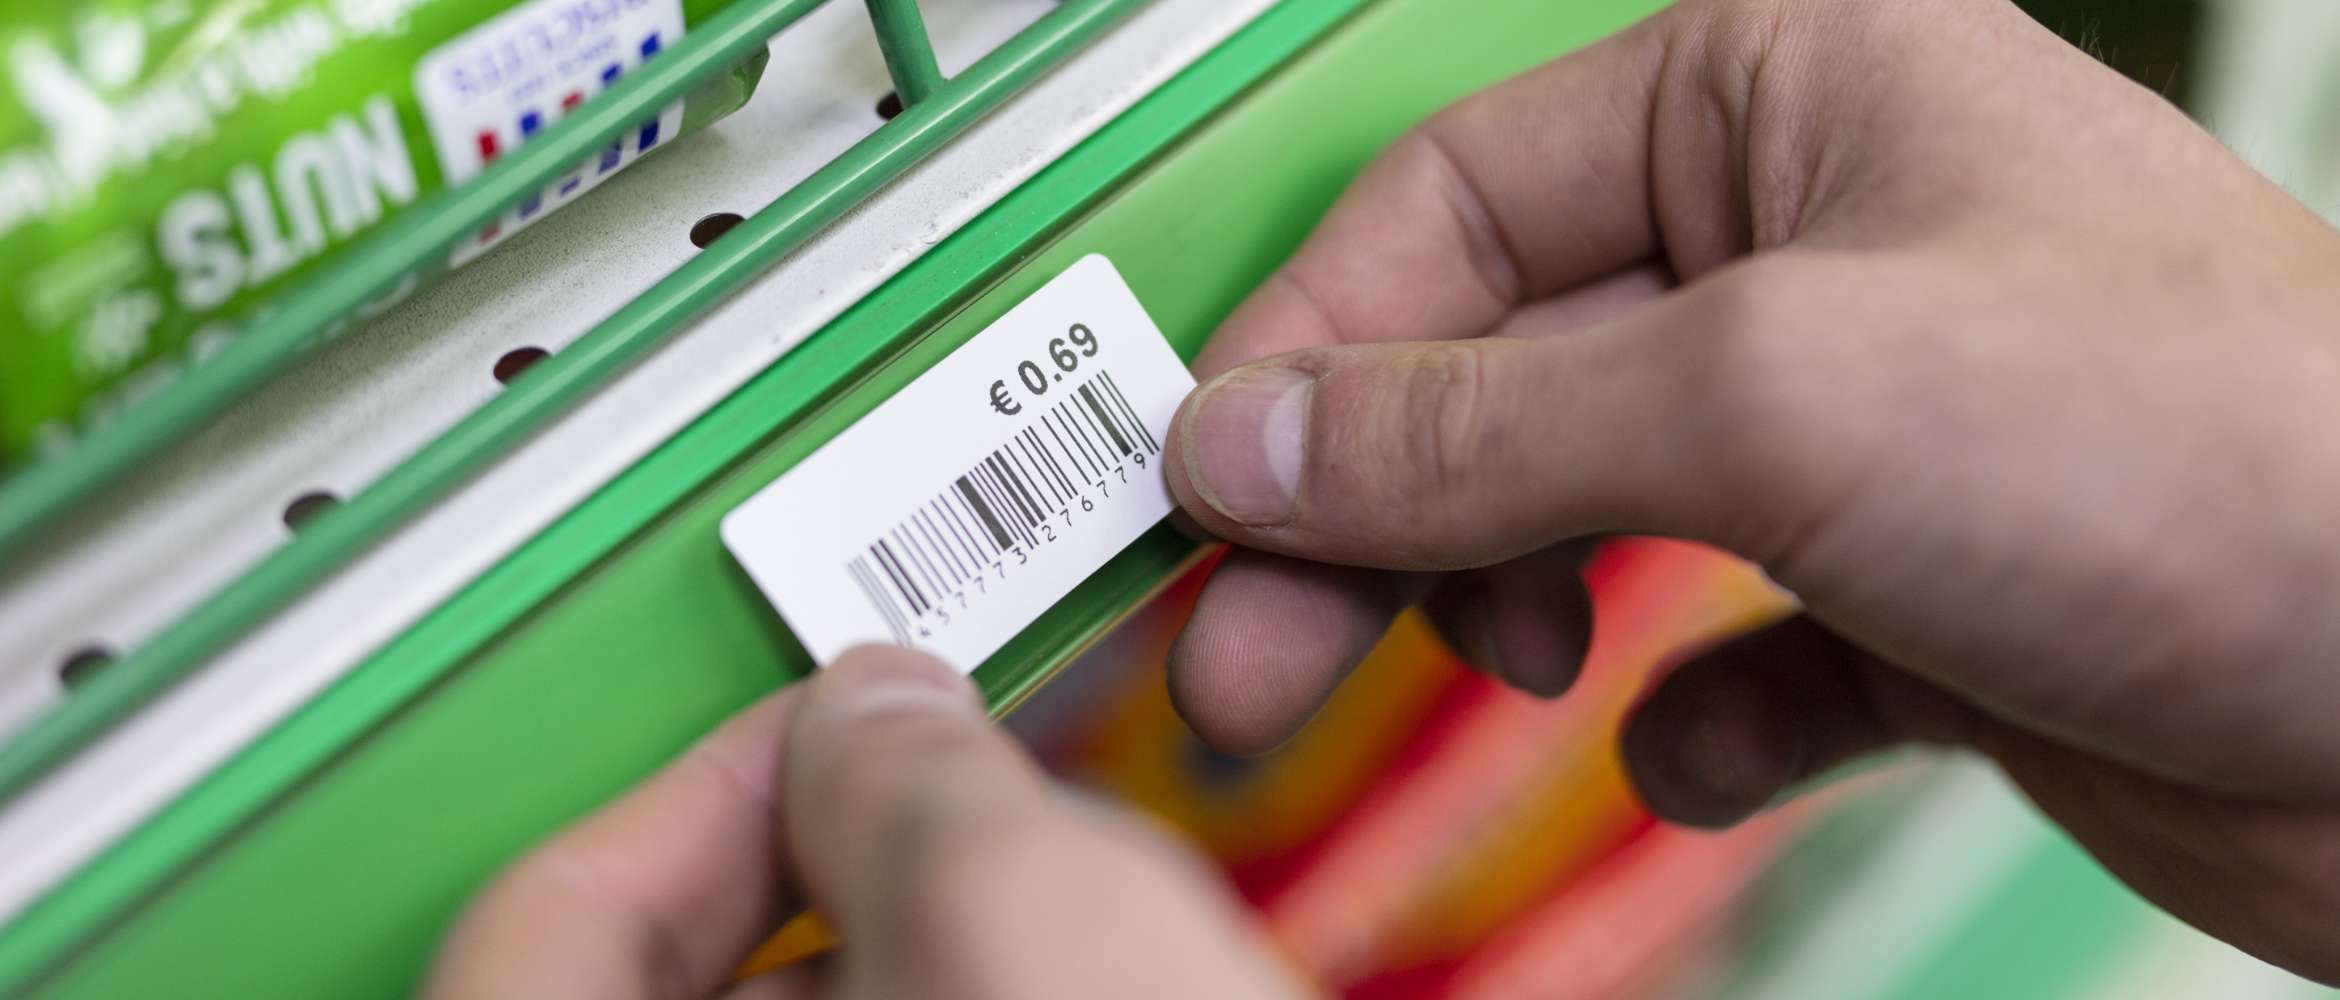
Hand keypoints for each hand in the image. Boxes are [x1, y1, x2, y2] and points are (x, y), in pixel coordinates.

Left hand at [425, 648, 1302, 999]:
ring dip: (906, 929)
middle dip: (827, 847)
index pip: (548, 904)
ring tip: (1035, 873)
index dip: (692, 769)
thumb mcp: (1021, 910)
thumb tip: (879, 701)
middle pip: (675, 961)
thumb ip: (904, 767)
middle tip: (939, 775)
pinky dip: (962, 992)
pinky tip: (1065, 969)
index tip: (813, 721)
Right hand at [1163, 0, 2339, 980]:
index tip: (1208, 498)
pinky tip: (1703, 748)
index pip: (1449, 202)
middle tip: (1252, 656)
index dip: (1310, 357)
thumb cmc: (2223, 461)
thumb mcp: (1776, 395)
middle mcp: (1815, 236)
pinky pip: (1721, 642)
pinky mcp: (1916, 588)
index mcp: (1784, 89)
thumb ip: (1481, 419)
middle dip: (1369, 517)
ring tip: (1521, 673)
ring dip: (1508, 602)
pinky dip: (1685, 711)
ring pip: (1583, 499)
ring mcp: (1868, 418)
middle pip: (1493, 363)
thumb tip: (1252, 439)